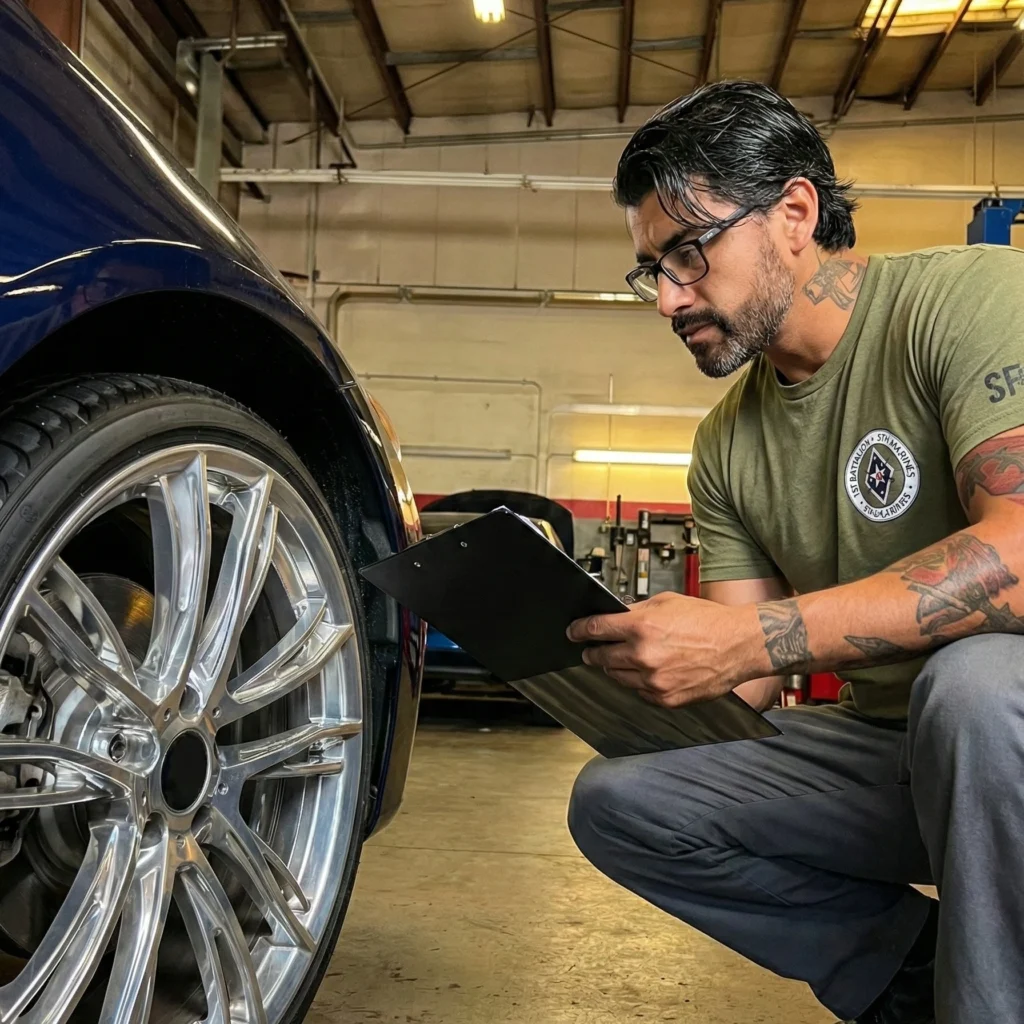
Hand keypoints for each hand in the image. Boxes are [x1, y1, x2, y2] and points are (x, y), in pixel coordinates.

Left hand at [566, 592, 759, 707]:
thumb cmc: (708, 621)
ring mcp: (654, 681)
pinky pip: (639, 692)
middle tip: (591, 649)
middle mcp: (643, 656)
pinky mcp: (666, 698)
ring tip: (622, 659)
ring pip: (617, 677)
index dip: (579, 630)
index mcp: (641, 627)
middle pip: (601, 657)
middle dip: (593, 651)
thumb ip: (638, 611)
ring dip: (614, 668)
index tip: (573, 632)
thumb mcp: (667, 602)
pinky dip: (637, 682)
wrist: (739, 645)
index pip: (596, 629)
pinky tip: (646, 672)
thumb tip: (616, 616)